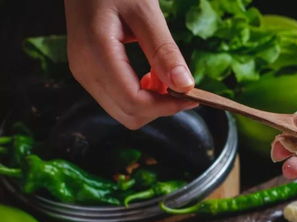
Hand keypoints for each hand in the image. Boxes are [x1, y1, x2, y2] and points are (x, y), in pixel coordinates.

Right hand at [64, 0, 196, 128]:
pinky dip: (140, 96)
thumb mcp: (145, 12)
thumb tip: (184, 86)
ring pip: (124, 112)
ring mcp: (84, 74)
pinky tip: (150, 76)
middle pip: (129, 115)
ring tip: (163, 76)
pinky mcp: (88, 73)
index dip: (167, 107)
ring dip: (150, 103)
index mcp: (96, 54)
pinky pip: (118, 99)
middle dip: (159, 107)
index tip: (192, 96)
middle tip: (180, 86)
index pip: (135, 102)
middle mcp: (85, 71)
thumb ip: (164, 51)